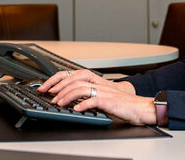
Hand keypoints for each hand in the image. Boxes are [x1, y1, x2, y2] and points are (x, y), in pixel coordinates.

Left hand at [38, 70, 155, 124]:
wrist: (139, 107)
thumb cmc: (121, 104)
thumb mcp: (101, 97)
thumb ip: (87, 96)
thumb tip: (70, 100)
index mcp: (94, 81)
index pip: (72, 75)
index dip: (57, 80)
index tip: (45, 88)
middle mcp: (98, 84)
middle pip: (74, 79)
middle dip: (58, 87)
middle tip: (48, 95)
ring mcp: (103, 91)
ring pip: (81, 88)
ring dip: (67, 96)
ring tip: (59, 103)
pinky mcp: (109, 101)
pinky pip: (93, 100)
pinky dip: (83, 104)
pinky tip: (76, 109)